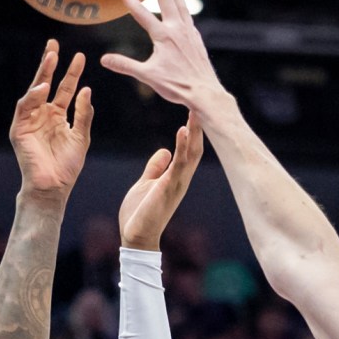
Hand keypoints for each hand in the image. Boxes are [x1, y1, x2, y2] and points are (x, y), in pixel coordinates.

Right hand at [11, 41, 93, 198]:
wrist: (53, 186)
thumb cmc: (67, 166)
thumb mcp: (81, 136)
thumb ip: (83, 114)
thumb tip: (87, 90)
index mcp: (57, 116)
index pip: (64, 88)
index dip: (72, 73)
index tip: (80, 56)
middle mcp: (42, 114)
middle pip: (46, 83)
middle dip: (49, 63)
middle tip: (54, 43)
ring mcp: (29, 120)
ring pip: (34, 91)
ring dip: (41, 73)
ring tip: (51, 56)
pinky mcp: (19, 129)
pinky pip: (25, 107)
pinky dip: (33, 96)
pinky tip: (43, 86)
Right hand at [104, 0, 228, 112]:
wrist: (205, 92)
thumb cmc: (177, 86)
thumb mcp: (147, 76)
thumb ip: (125, 65)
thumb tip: (104, 59)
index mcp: (163, 36)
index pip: (140, 12)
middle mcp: (177, 29)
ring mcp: (189, 33)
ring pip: (181, 7)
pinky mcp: (197, 41)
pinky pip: (190, 20)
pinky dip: (185, 12)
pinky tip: (185, 13)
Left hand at [118, 117, 203, 251]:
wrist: (135, 238)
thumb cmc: (140, 213)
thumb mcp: (146, 183)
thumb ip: (156, 167)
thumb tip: (165, 151)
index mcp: (176, 175)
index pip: (189, 147)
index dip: (193, 128)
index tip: (195, 107)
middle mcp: (181, 178)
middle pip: (195, 146)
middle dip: (200, 125)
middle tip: (203, 100)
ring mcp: (177, 183)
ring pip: (191, 152)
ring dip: (195, 131)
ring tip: (197, 109)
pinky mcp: (168, 188)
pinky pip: (178, 164)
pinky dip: (182, 147)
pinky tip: (183, 131)